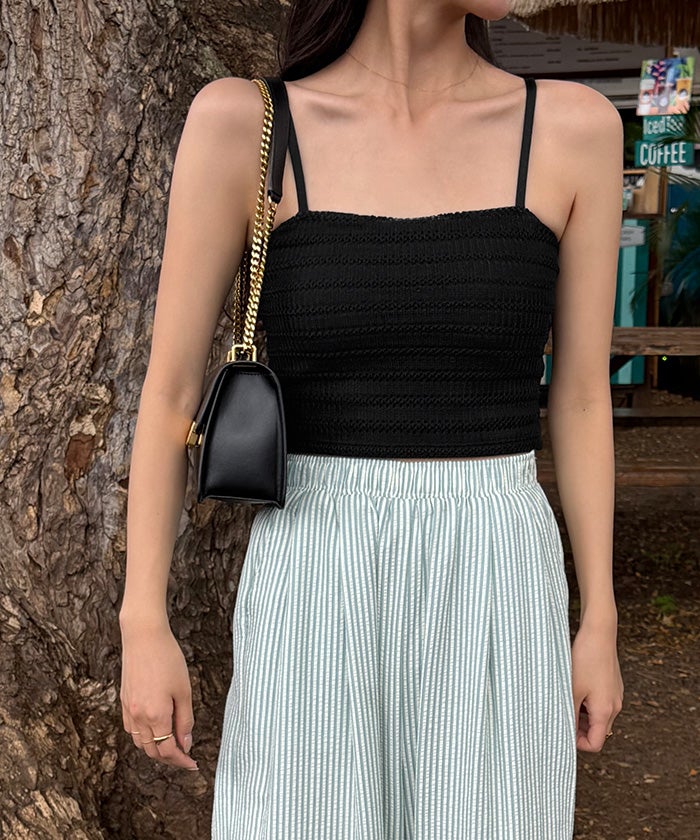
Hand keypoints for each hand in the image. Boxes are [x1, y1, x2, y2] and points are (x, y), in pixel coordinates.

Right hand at [119, 616, 198, 770]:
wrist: (143, 637)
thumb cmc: (168, 659)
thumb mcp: (184, 690)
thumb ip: (185, 720)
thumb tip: (186, 744)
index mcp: (156, 715)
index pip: (168, 750)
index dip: (181, 761)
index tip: (193, 764)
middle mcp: (138, 717)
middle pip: (152, 751)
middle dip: (169, 758)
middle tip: (185, 756)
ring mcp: (128, 710)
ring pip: (140, 743)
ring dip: (155, 749)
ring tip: (172, 744)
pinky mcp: (124, 701)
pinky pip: (132, 730)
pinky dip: (143, 737)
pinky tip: (156, 729)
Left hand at [571, 620, 623, 751]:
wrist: (599, 633)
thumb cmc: (585, 659)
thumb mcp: (572, 689)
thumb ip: (569, 713)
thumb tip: (562, 731)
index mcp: (606, 711)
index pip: (596, 743)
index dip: (577, 743)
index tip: (561, 730)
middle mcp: (615, 706)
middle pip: (597, 731)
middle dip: (578, 728)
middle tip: (560, 713)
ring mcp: (615, 695)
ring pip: (597, 716)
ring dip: (581, 714)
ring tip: (565, 697)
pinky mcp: (612, 685)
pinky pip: (600, 702)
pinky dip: (586, 702)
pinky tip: (574, 686)